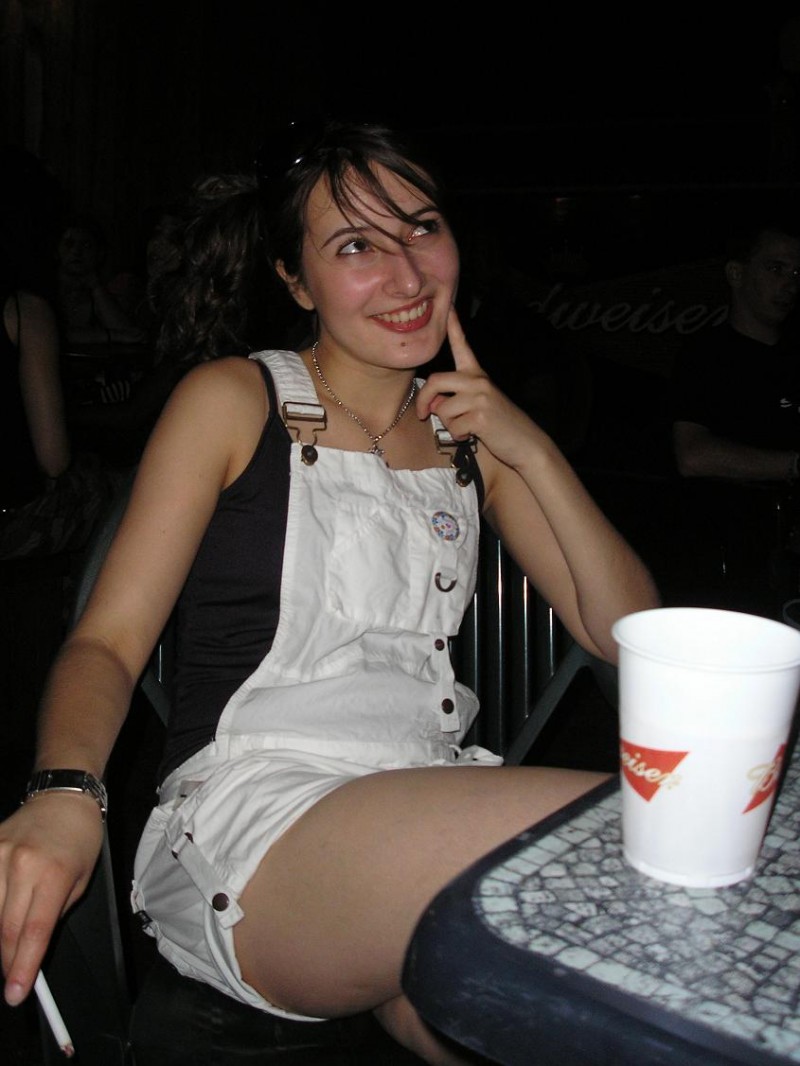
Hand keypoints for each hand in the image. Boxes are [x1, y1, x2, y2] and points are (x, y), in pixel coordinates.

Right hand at [0, 796, 102, 1004]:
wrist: (63, 798)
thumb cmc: (80, 839)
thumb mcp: (82, 880)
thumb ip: (55, 915)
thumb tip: (31, 950)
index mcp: (55, 874)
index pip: (33, 932)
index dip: (23, 968)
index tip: (16, 993)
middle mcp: (22, 865)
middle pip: (4, 930)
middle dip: (7, 962)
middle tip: (10, 980)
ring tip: (8, 944)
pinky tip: (1, 913)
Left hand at [416, 307, 546, 468]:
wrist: (525, 443)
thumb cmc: (498, 425)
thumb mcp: (477, 405)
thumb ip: (454, 398)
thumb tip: (433, 403)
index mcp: (477, 375)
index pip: (462, 346)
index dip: (454, 326)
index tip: (448, 307)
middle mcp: (478, 380)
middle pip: (436, 380)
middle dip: (424, 400)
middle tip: (423, 414)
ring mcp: (480, 397)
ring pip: (442, 409)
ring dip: (449, 424)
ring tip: (467, 427)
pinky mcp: (480, 416)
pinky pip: (453, 427)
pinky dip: (458, 436)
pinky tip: (474, 435)